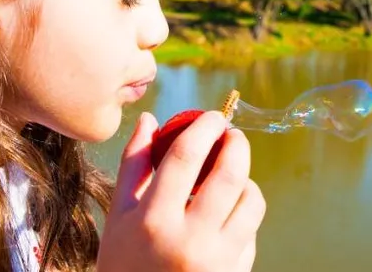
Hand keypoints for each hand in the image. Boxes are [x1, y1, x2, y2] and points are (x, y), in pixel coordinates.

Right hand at [97, 110, 265, 271]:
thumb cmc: (124, 264)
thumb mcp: (119, 217)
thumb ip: (134, 164)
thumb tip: (150, 119)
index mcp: (153, 221)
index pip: (185, 157)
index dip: (204, 127)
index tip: (213, 115)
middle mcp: (189, 240)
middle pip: (228, 174)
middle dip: (236, 144)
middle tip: (231, 134)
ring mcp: (217, 261)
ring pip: (251, 202)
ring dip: (246, 179)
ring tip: (231, 175)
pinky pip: (252, 231)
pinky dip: (244, 214)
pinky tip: (227, 213)